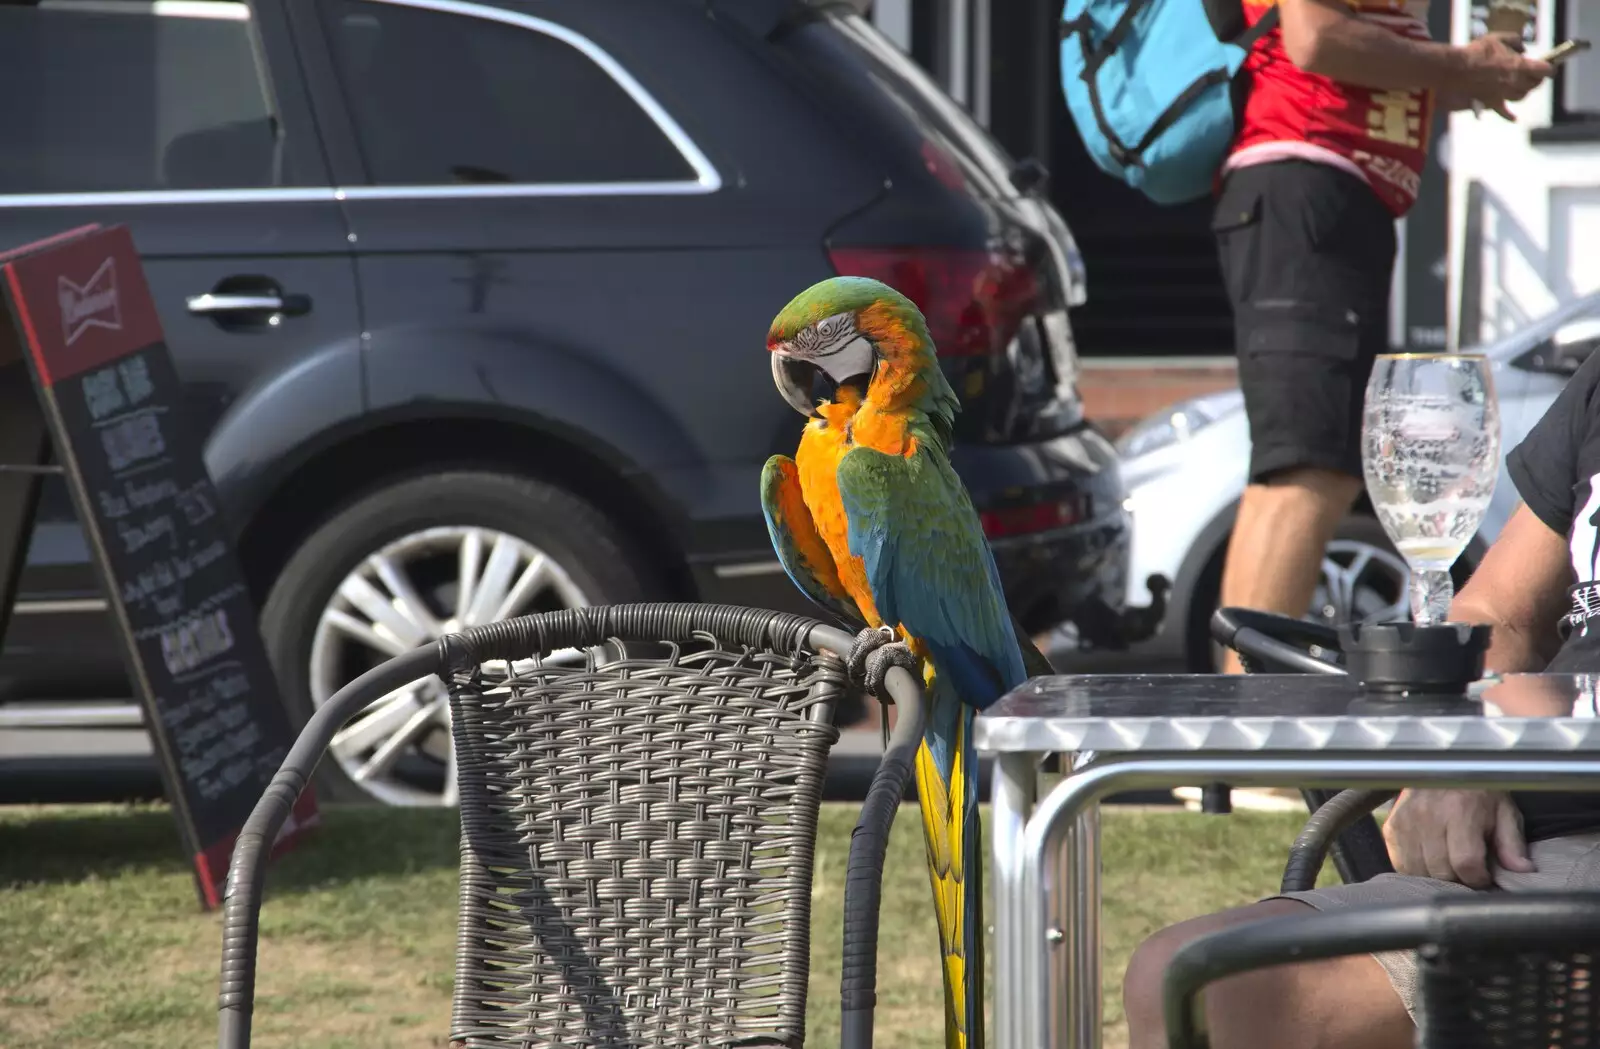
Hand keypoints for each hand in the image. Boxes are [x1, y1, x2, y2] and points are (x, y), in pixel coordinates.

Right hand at [1382, 788, 1535, 887]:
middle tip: (1467, 871)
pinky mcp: (1391, 828)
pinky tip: (1429, 860)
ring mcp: (1406, 822)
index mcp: (1461, 810)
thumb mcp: (1503, 810)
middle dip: (1458, 879)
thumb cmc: (1476, 790)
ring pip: (1419, 871)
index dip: (1478, 878)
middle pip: (1441, 871)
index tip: (1484, 877)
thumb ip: (1512, 842)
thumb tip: (1523, 870)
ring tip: (1448, 865)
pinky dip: (1416, 869)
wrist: (1440, 765)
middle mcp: (1428, 816)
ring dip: (1436, 876)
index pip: (1466, 863)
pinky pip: (1401, 864)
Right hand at [1456, 33, 1553, 119]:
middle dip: (1537, 79)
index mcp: (1521, 66)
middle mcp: (1516, 82)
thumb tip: (1522, 48)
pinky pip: (1504, 112)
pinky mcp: (1492, 102)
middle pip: (1534, 84)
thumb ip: (1514, 41)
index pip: (1544, 69)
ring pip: (1522, 95)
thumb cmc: (1478, 52)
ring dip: (1525, 90)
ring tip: (1523, 86)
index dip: (1549, 68)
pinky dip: (1510, 116)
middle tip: (1536, 75)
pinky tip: (1514, 118)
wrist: (1457, 70)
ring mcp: (1504, 94)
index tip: (1550, 67)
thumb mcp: (1498, 37)